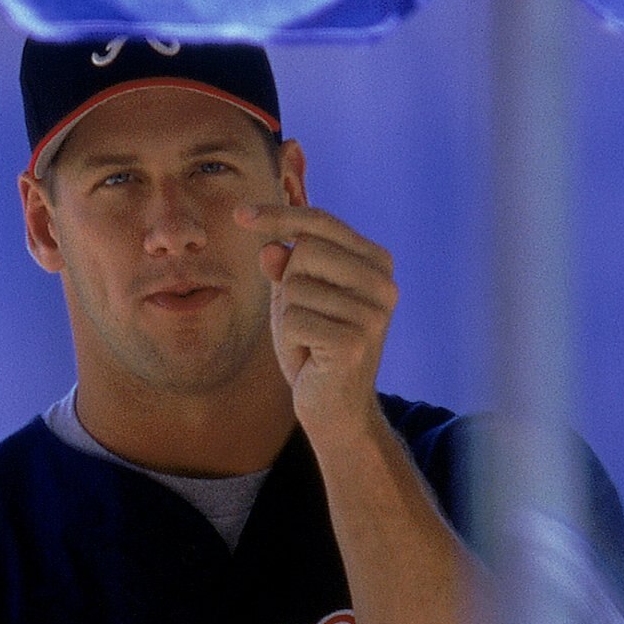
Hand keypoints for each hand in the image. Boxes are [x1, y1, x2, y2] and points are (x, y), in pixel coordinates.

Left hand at [239, 201, 396, 432]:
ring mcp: (373, 313)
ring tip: (309, 343)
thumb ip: (284, 269)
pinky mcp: (354, 341)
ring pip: (295, 287)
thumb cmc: (314, 348)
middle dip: (289, 283)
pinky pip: (293, 320)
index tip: (239, 214)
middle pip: (307, 249)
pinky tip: (310, 359)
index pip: (322, 223)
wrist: (335, 410)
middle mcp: (383, 283)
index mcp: (376, 263)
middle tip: (304, 320)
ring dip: (288, 318)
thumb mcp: (294, 300)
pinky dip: (289, 340)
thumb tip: (269, 249)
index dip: (279, 215)